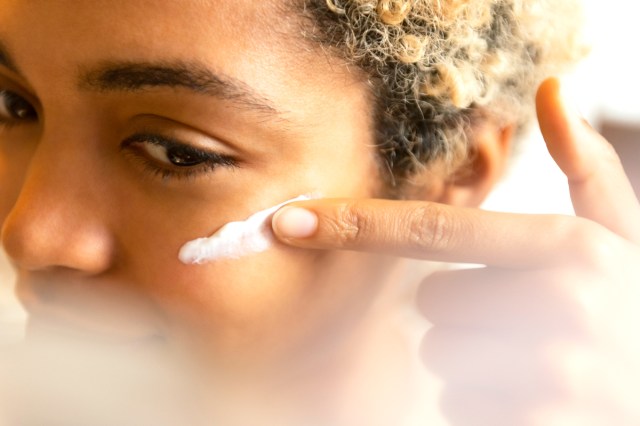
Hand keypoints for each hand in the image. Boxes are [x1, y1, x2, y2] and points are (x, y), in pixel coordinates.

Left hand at [271, 78, 639, 424]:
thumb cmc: (634, 312)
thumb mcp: (626, 239)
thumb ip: (588, 168)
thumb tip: (549, 90)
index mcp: (566, 249)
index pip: (433, 229)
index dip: (354, 223)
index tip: (288, 222)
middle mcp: (556, 306)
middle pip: (433, 302)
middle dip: (463, 311)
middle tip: (526, 321)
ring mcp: (549, 373)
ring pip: (442, 356)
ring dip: (474, 359)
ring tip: (538, 360)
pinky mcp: (539, 422)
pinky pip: (460, 406)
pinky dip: (485, 403)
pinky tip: (537, 397)